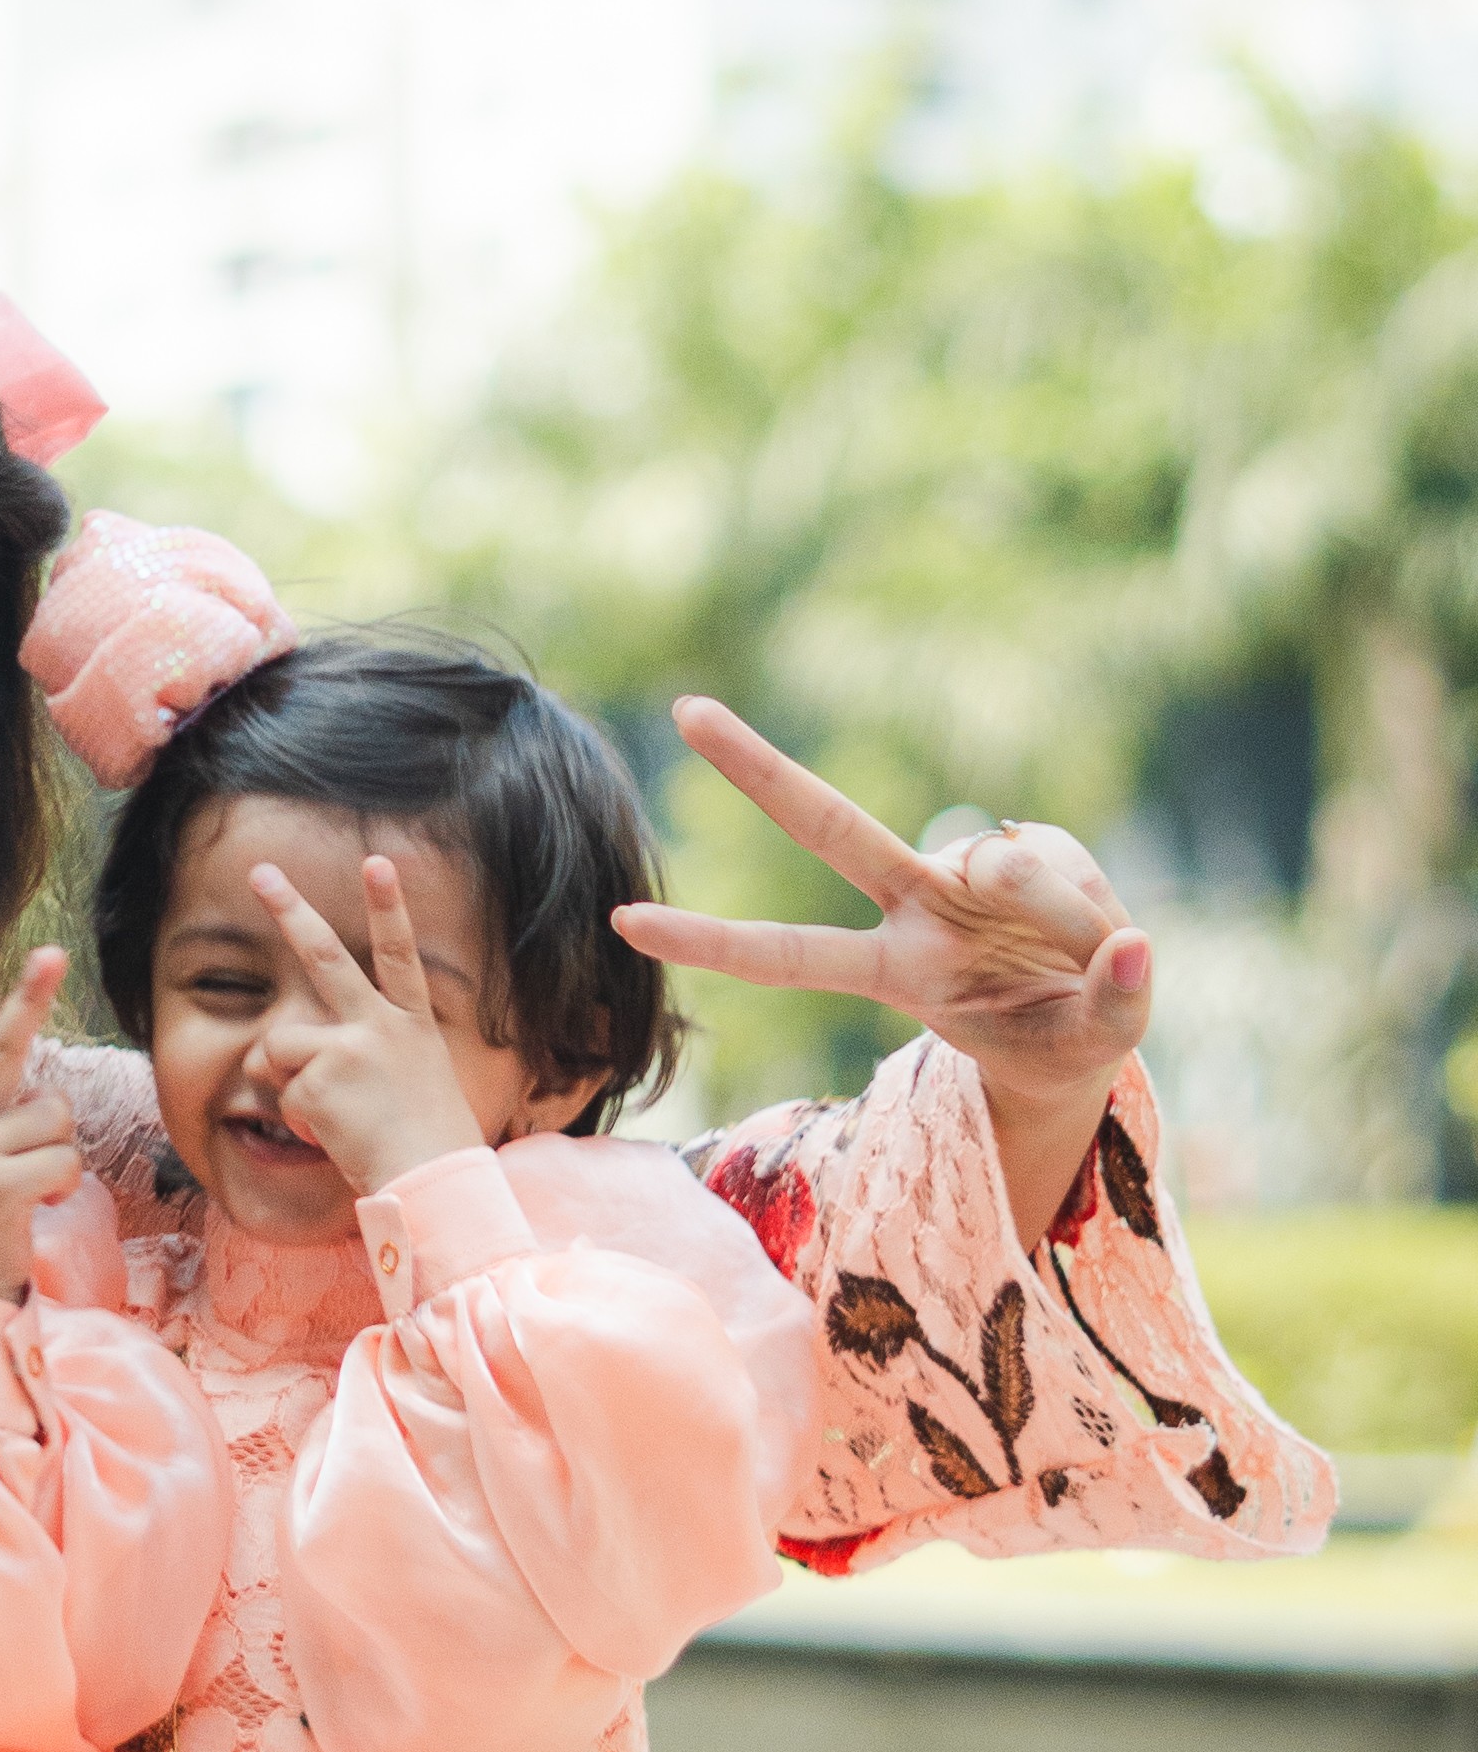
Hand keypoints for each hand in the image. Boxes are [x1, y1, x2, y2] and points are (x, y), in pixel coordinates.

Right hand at [0, 948, 84, 1298]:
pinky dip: (63, 1188)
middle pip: (19, 1061)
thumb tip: (44, 1091)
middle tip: (50, 961)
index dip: (24, 996)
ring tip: (32, 1190)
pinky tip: (36, 1208)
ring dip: (62, 1160)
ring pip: (58, 1123)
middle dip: (37, 1028)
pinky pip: (63, 1163)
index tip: (49, 952)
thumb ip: (7, 1116)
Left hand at [246, 855, 487, 1194]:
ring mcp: (350, 1045)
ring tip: (334, 1115)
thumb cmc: (428, 1149)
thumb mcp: (416, 1086)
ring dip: (288, 1083)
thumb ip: (371, 1061)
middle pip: (325, 955)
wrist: (434, 1181)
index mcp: (412, 1026)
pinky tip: (336, 1135)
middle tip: (261, 872)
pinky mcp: (322, 1075)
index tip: (379, 861)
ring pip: (279, 1045)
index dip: (390, 906)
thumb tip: (304, 1067)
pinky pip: (282, 1094)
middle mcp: (381, 1025)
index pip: (400, 955)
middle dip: (289, 908)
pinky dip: (300, 1121)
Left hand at [612, 698, 1147, 1242]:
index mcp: (896, 970)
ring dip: (1065, 912)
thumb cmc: (1068, 1038)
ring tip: (1092, 959)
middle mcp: (913, 904)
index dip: (711, 941)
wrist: (1097, 1015)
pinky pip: (1061, 855)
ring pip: (1008, 863)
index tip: (620, 922)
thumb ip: (1111, 1001)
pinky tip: (1095, 923)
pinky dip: (1092, 898)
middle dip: (755, 766)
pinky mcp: (1028, 838)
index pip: (789, 956)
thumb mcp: (1096, 1043)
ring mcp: (966, 869)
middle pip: (828, 823)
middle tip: (683, 708)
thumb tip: (1132, 945)